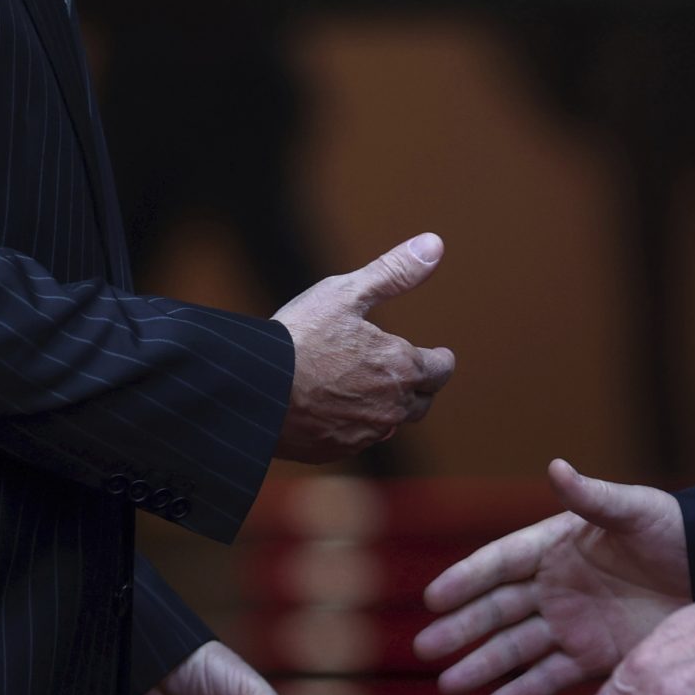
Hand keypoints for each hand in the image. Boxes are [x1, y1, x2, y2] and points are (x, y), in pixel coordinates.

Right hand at [272, 233, 456, 461]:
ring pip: (392, 424)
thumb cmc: (299, 336)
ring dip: (389, 408)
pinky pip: (359, 439)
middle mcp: (392, 407)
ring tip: (373, 389)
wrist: (253, 388)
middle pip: (422, 401)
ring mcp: (365, 434)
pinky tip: (338, 409)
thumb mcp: (346, 293)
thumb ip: (394, 272)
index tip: (437, 356)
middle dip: (419, 386)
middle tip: (407, 372)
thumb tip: (435, 244)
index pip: (442, 370)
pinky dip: (356, 425)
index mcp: (402, 367)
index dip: (440, 360)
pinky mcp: (337, 450)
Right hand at [416, 458, 686, 694]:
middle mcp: (555, 587)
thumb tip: (556, 465)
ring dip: (482, 665)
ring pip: (515, 648)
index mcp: (556, 545)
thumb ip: (593, 497)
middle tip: (425, 649)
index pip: (501, 563)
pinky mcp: (594, 658)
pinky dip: (523, 692)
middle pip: (498, 611)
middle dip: (462, 630)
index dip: (467, 579)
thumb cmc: (675, 531)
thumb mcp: (635, 512)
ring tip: (447, 684)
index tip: (433, 598)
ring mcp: (572, 625)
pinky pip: (550, 677)